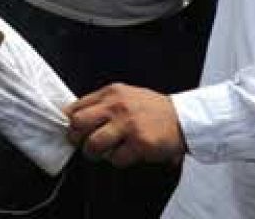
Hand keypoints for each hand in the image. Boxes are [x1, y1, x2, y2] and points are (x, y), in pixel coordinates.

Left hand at [66, 84, 187, 167]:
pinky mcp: (140, 143)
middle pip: (78, 124)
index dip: (71, 123)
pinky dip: (116, 160)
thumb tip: (74, 116)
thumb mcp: (125, 95)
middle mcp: (117, 106)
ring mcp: (128, 125)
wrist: (183, 119)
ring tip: (101, 153)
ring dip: (93, 153)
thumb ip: (102, 103)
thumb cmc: (151, 109)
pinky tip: (124, 155)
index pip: (76, 107)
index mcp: (111, 93)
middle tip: (83, 143)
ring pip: (93, 144)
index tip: (74, 130)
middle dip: (76, 137)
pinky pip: (115, 158)